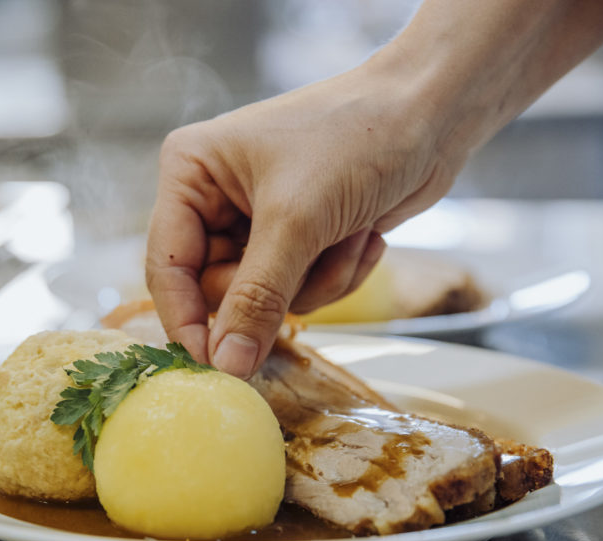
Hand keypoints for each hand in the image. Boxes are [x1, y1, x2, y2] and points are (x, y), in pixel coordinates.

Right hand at [146, 65, 459, 377]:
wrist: (435, 112)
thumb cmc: (358, 137)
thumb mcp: (297, 220)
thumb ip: (256, 298)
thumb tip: (227, 365)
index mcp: (190, 173)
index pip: (167, 267)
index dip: (188, 321)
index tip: (216, 365)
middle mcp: (214, 198)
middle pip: (217, 290)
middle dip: (276, 286)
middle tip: (309, 259)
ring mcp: (257, 221)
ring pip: (263, 300)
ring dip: (316, 280)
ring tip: (350, 235)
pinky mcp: (298, 239)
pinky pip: (299, 292)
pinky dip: (337, 274)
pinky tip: (365, 235)